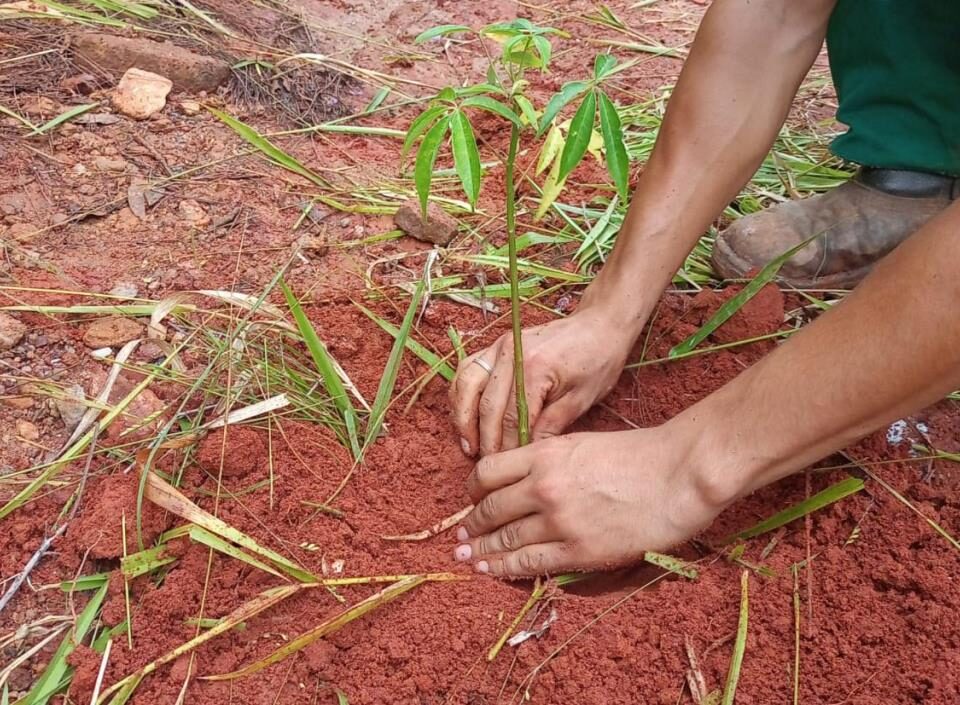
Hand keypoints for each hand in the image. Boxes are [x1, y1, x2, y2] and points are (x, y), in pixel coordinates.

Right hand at [450, 309, 635, 456]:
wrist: (598, 324)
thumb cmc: (597, 360)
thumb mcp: (582, 398)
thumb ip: (552, 425)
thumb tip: (527, 453)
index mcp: (536, 368)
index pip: (512, 418)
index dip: (507, 447)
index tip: (506, 467)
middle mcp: (511, 354)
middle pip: (487, 405)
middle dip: (485, 440)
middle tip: (486, 465)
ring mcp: (499, 346)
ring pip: (467, 385)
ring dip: (463, 418)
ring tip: (468, 446)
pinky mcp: (495, 345)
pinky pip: (467, 370)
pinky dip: (460, 394)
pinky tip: (465, 417)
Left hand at [453, 425, 733, 576]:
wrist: (677, 474)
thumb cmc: (638, 454)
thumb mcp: (582, 443)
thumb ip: (549, 459)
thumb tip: (525, 477)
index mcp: (543, 455)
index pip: (487, 473)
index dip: (472, 492)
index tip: (471, 502)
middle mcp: (542, 486)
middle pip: (490, 510)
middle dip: (471, 527)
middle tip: (460, 539)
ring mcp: (559, 520)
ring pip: (504, 540)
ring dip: (482, 552)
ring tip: (468, 560)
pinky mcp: (579, 551)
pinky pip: (530, 564)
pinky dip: (505, 569)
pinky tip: (491, 572)